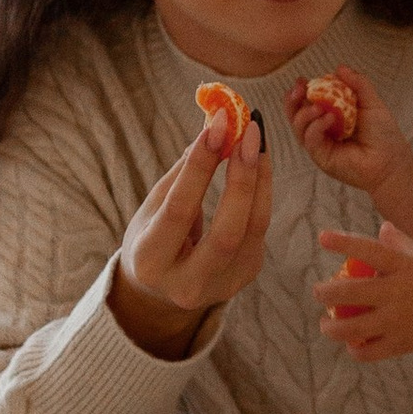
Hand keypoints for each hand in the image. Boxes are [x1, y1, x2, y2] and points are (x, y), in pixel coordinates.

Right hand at [108, 120, 272, 361]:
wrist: (159, 289)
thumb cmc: (152, 236)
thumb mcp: (153, 207)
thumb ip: (183, 174)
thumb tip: (215, 131)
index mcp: (150, 262)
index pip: (179, 210)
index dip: (201, 166)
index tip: (218, 124)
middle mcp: (186, 284)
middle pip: (226, 231)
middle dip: (242, 177)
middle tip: (249, 133)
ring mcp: (221, 286)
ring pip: (253, 230)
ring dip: (260, 179)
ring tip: (258, 141)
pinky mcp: (244, 277)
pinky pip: (260, 230)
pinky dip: (262, 192)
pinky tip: (259, 165)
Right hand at [286, 66, 408, 196]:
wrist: (391, 160)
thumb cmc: (383, 134)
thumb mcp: (371, 102)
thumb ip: (357, 84)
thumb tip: (340, 68)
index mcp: (331, 116)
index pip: (308, 103)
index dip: (301, 92)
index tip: (302, 80)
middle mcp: (322, 130)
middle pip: (296, 115)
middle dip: (293, 101)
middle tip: (299, 90)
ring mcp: (321, 144)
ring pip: (299, 127)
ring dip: (305, 113)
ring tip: (320, 107)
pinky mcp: (321, 157)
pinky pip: (310, 140)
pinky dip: (316, 126)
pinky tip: (329, 119)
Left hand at [316, 220, 412, 364]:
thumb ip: (402, 243)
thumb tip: (382, 228)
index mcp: (404, 266)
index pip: (368, 250)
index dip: (343, 243)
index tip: (322, 238)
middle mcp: (397, 292)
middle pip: (349, 292)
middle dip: (325, 293)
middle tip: (319, 292)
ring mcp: (398, 321)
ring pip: (351, 328)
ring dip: (331, 328)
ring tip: (326, 325)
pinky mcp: (401, 344)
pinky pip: (369, 352)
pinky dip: (355, 350)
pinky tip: (351, 344)